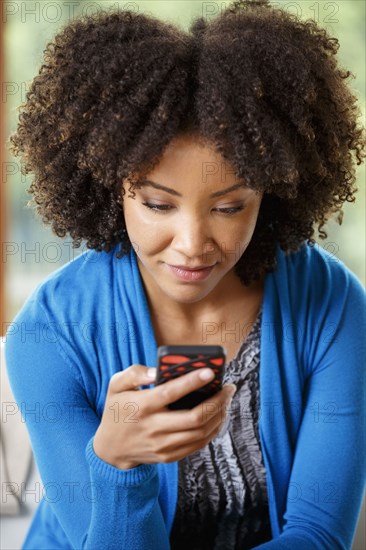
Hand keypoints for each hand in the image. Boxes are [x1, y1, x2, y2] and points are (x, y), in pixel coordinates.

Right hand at [93, 365, 235, 469]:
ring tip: (226, 399)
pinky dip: (213, 429)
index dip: (192, 382)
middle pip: (194, 417)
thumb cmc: (117, 409)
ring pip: (201, 432)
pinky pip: (198, 444)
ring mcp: (162, 445)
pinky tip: (218, 416)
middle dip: (217, 401)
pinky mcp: (169, 456)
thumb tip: (156, 371)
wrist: (111, 448)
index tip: (210, 372)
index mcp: (142, 406)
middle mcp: (153, 427)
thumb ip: (134, 373)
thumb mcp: (116, 385)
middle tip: (228, 387)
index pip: (171, 393)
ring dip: (219, 415)